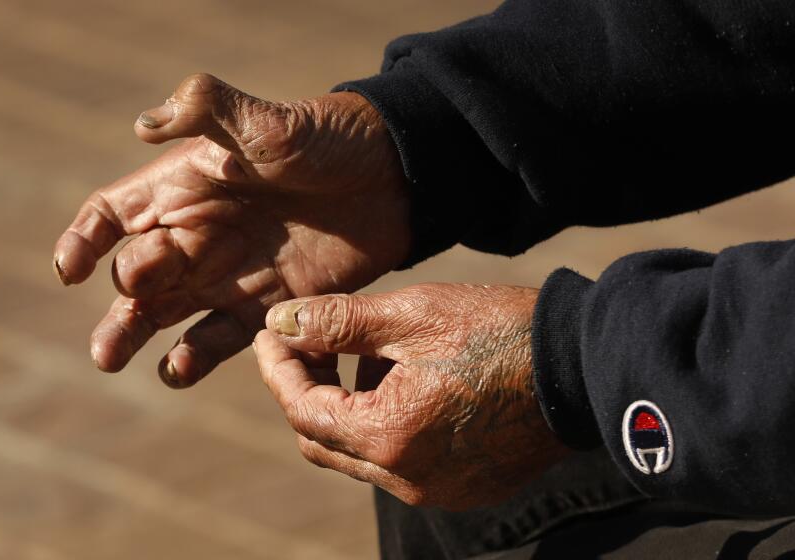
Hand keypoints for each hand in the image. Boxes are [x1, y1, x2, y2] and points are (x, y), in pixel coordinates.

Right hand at [53, 73, 410, 386]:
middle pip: (135, 276)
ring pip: (165, 314)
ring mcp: (229, 275)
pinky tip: (180, 367)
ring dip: (136, 337)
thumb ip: (208, 110)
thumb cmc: (325, 141)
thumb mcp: (265, 122)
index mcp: (183, 189)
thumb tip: (142, 122)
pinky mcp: (267, 307)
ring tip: (114, 358)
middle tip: (108, 341)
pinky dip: (195, 356)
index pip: (113, 216)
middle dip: (116, 305)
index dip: (84, 240)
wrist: (390, 180)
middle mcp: (197, 236)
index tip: (72, 269)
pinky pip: (219, 339)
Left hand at [254, 283, 569, 509]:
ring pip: (359, 454)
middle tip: (309, 343)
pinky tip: (404, 382)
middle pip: (323, 441)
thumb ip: (337, 322)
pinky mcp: (463, 487)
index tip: (271, 334)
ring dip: (345, 407)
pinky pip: (398, 462)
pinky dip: (382, 425)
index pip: (302, 409)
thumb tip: (277, 324)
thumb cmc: (498, 331)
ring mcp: (437, 490)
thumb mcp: (412, 315)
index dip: (278, 369)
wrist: (584, 365)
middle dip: (305, 390)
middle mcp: (408, 479)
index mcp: (389, 436)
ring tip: (370, 353)